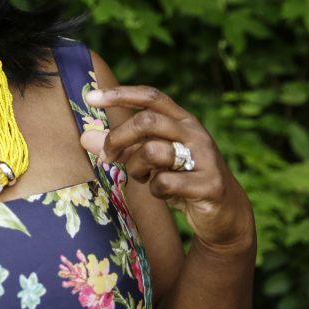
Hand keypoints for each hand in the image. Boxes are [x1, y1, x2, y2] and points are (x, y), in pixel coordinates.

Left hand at [79, 86, 254, 255]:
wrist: (224, 214)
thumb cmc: (181, 179)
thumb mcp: (149, 161)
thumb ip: (121, 147)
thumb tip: (84, 138)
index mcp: (181, 120)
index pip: (150, 97)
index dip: (120, 94)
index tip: (90, 97)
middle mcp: (195, 133)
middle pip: (146, 121)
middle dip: (119, 138)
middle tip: (107, 157)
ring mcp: (205, 157)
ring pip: (153, 151)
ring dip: (137, 168)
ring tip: (144, 178)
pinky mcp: (209, 184)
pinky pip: (164, 182)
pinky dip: (155, 190)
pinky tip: (165, 193)